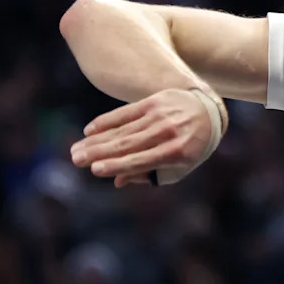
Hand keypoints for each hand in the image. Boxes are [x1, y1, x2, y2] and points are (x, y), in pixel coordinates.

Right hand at [70, 88, 220, 186]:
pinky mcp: (154, 101)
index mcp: (176, 152)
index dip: (118, 165)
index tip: (95, 169)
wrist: (208, 111)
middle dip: (98, 152)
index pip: (141, 160)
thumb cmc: (191, 145)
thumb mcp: (180, 166)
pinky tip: (90, 130)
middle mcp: (167, 132)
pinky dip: (106, 121)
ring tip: (76, 149)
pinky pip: (125, 113)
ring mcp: (160, 115)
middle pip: (127, 144)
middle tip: (75, 159)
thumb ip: (150, 174)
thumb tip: (118, 181)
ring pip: (122, 130)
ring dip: (97, 140)